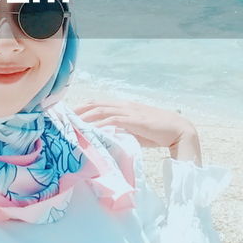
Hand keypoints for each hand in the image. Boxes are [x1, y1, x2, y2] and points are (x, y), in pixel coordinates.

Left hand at [74, 98, 201, 163]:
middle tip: (63, 118)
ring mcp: (129, 112)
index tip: (70, 115)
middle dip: (79, 110)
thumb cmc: (157, 132)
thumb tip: (107, 138)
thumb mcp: (136, 131)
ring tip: (71, 123)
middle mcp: (125, 106)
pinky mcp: (134, 120)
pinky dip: (100, 123)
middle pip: (96, 104)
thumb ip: (122, 132)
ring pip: (101, 110)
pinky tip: (90, 129)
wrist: (178, 130)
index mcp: (125, 107)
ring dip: (85, 116)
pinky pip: (113, 120)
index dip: (83, 108)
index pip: (99, 104)